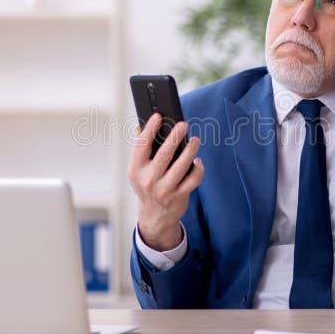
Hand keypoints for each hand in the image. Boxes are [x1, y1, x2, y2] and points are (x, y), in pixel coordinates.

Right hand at [128, 113, 203, 250]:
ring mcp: (164, 189)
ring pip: (182, 166)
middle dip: (174, 137)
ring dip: (190, 150)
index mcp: (136, 170)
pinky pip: (193, 179)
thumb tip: (143, 125)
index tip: (158, 116)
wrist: (154, 217)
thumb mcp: (138, 170)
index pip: (141, 146)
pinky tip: (197, 161)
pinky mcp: (179, 196)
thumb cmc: (147, 186)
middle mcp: (149, 180)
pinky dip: (198, 168)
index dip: (149, 129)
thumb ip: (141, 150)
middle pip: (164, 154)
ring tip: (195, 140)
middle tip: (183, 124)